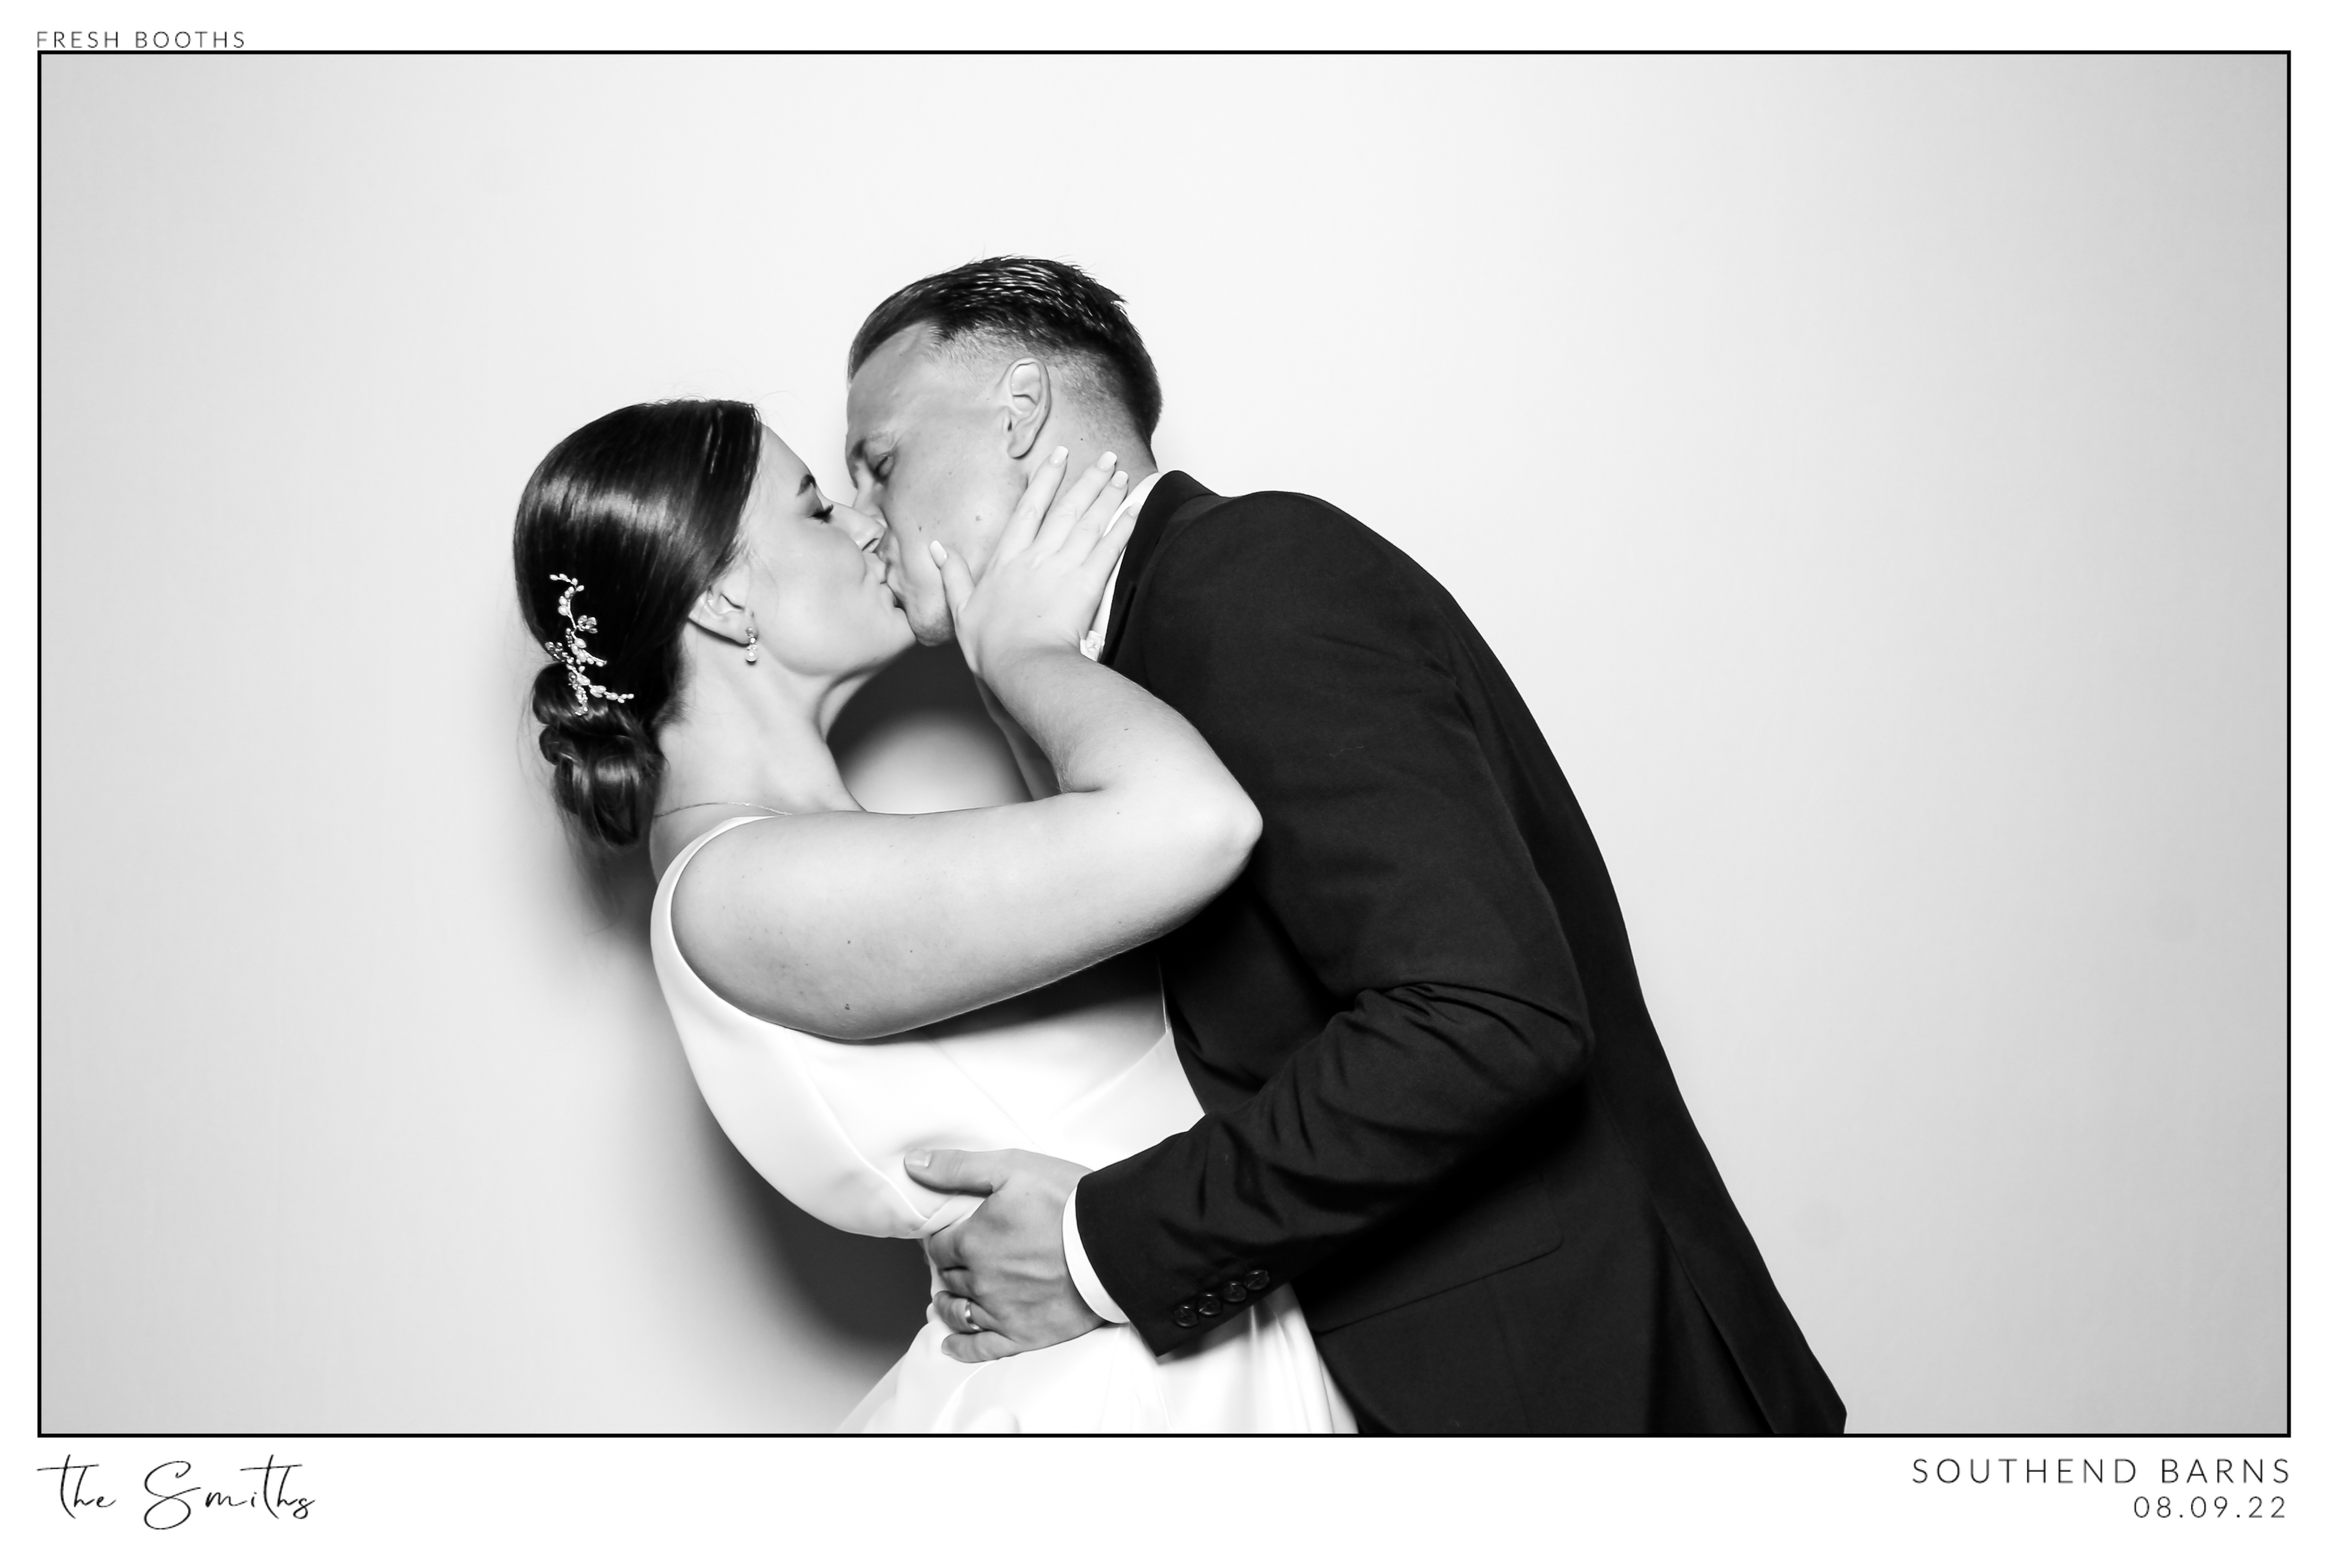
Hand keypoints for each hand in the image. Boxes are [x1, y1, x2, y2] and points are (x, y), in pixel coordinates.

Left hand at [908, 1146, 1103, 1362]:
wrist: (1116, 1241)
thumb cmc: (1068, 1200)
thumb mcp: (1011, 1167)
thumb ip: (958, 1167)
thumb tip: (914, 1164)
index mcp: (972, 1241)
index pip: (939, 1246)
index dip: (942, 1240)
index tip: (948, 1237)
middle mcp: (981, 1281)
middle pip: (949, 1277)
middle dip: (949, 1268)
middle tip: (954, 1262)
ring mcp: (1001, 1311)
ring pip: (959, 1312)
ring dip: (948, 1305)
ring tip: (945, 1300)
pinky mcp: (1024, 1334)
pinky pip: (982, 1348)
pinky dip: (962, 1348)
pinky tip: (951, 1344)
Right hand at [934, 448, 1134, 682]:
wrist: (1023, 664)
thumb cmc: (992, 646)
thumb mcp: (962, 609)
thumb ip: (953, 575)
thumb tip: (936, 548)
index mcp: (1007, 559)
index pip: (1029, 509)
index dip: (1045, 480)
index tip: (1059, 457)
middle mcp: (1037, 556)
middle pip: (1066, 508)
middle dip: (1087, 479)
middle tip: (1107, 456)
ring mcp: (1064, 567)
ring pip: (1090, 522)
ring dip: (1108, 496)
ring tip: (1122, 475)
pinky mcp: (1087, 584)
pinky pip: (1109, 549)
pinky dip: (1124, 527)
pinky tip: (1135, 510)